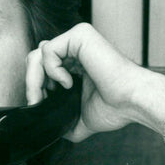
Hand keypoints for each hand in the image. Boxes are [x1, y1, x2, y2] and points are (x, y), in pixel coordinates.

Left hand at [25, 23, 150, 141]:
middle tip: (38, 102)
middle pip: (34, 59)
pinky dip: (52, 70)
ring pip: (38, 54)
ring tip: (49, 95)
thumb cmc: (116, 107)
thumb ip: (62, 118)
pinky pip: (49, 50)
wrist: (133, 102)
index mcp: (74, 63)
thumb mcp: (80, 117)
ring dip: (35, 79)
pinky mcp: (80, 35)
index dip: (35, 86)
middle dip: (31, 83)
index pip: (40, 67)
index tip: (41, 105)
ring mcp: (77, 39)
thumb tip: (47, 129)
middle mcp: (75, 48)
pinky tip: (67, 83)